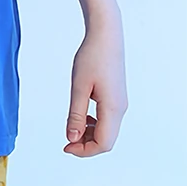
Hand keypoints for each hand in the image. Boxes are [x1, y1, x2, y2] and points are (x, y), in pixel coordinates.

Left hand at [63, 17, 127, 156]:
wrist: (106, 35)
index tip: (65, 146)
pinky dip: (93, 123)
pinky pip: (107, 119)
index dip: (84, 150)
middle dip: (86, 144)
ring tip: (72, 125)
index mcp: (113, 109)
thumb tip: (72, 139)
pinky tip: (81, 113)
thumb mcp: (79, 86)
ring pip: (107, 130)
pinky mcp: (116, 96)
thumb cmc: (92, 57)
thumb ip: (75, 114)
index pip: (103, 143)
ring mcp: (120, 103)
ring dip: (89, 134)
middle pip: (106, 140)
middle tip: (66, 139)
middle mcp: (120, 109)